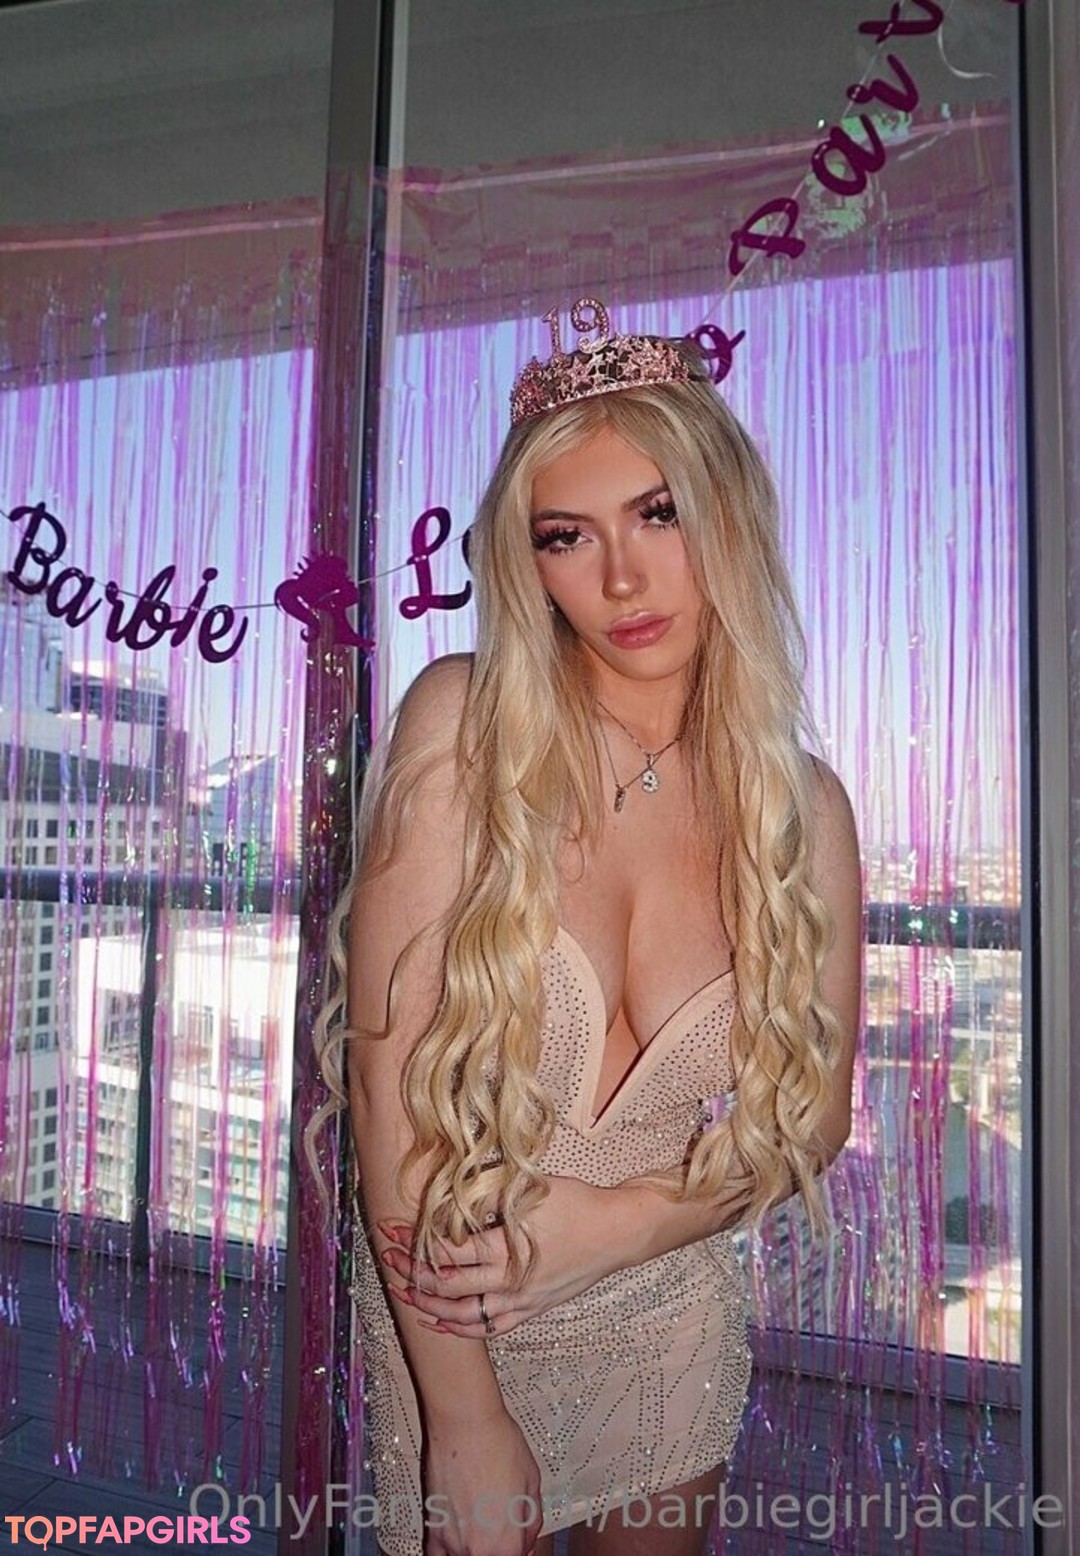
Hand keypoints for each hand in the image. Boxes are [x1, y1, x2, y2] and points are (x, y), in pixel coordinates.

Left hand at [380, 1175, 622, 1336]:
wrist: (616, 1232)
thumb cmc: (576, 1204)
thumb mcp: (529, 1191)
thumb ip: (487, 1199)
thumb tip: (449, 1201)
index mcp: (504, 1249)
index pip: (446, 1250)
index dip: (414, 1241)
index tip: (392, 1228)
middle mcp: (508, 1281)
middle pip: (446, 1285)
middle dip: (411, 1271)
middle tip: (386, 1256)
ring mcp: (520, 1301)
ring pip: (462, 1315)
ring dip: (428, 1304)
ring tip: (402, 1291)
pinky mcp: (532, 1310)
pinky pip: (490, 1328)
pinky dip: (460, 1328)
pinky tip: (439, 1321)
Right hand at [423, 1404, 542, 1555]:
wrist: (465, 1422)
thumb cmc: (498, 1443)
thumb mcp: (532, 1481)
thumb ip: (531, 1519)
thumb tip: (527, 1535)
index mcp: (508, 1542)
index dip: (522, 1544)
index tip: (520, 1536)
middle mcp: (479, 1549)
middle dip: (500, 1544)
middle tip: (500, 1520)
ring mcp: (453, 1541)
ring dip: (474, 1546)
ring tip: (479, 1522)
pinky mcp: (433, 1526)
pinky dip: (447, 1551)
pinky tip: (455, 1540)